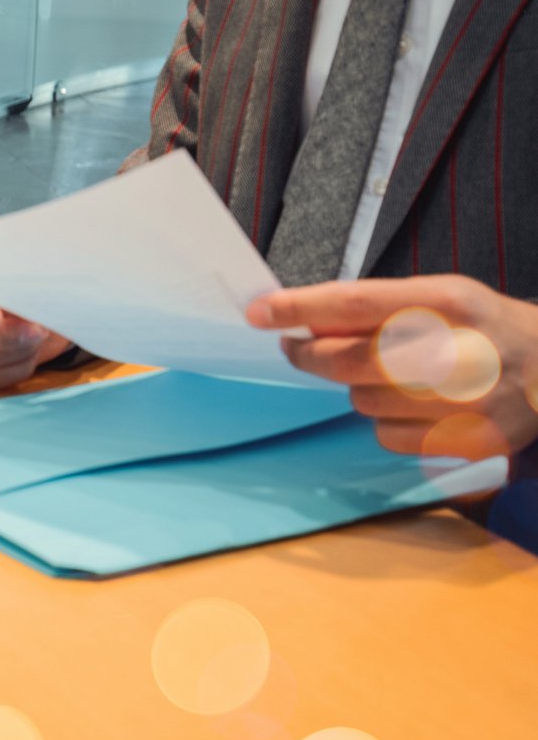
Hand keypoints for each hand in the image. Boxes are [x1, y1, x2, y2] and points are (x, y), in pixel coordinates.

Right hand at [0, 284, 74, 389]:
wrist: (47, 312)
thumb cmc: (34, 287)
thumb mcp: (30, 278)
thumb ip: (20, 286)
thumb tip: (22, 306)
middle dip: (4, 334)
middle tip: (38, 330)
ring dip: (20, 348)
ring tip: (39, 333)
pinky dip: (21, 365)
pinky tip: (31, 350)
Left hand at [247, 275, 537, 460]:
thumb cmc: (481, 327)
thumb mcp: (437, 296)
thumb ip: (374, 305)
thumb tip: (300, 319)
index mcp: (449, 304)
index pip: (356, 304)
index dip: (299, 309)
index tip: (259, 312)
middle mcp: (461, 353)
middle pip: (351, 360)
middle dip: (310, 354)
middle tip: (295, 346)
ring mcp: (468, 405)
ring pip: (363, 400)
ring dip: (356, 387)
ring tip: (387, 374)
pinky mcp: (469, 443)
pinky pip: (388, 436)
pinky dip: (386, 420)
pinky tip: (413, 405)